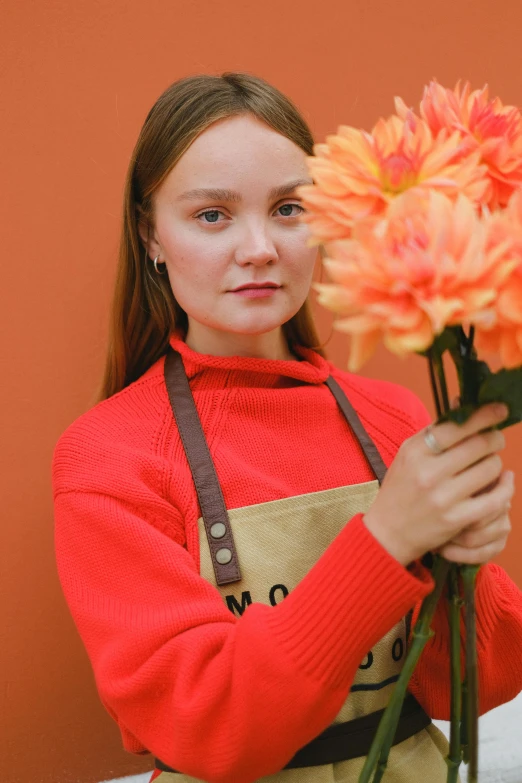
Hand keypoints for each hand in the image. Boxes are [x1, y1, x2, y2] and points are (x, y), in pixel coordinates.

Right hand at [363, 403, 510, 565]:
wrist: (387, 532)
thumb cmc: (400, 488)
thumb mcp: (408, 455)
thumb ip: (434, 433)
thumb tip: (463, 406)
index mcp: (415, 452)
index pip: (455, 426)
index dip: (483, 416)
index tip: (500, 410)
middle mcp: (428, 472)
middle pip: (478, 444)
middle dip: (495, 438)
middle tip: (496, 438)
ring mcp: (443, 497)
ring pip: (490, 468)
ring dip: (496, 462)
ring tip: (490, 463)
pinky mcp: (456, 519)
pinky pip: (494, 499)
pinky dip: (504, 488)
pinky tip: (503, 483)